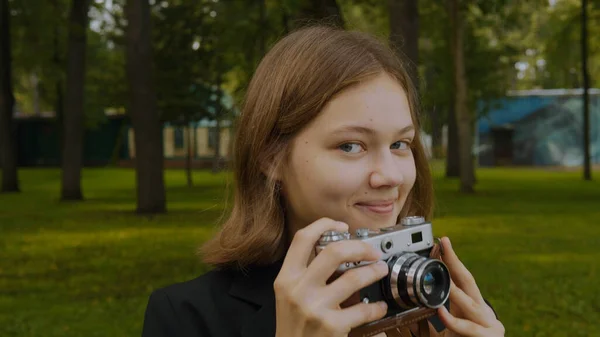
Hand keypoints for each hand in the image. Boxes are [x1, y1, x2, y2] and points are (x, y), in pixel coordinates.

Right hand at [273, 218, 389, 336]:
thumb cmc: (293, 324)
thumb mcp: (288, 294)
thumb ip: (304, 273)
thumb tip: (335, 249)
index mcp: (286, 278)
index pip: (302, 239)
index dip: (323, 225)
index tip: (341, 225)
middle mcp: (298, 290)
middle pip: (333, 251)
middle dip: (359, 246)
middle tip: (372, 251)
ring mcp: (315, 308)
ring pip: (353, 277)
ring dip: (374, 271)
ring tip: (381, 270)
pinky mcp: (331, 326)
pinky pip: (362, 309)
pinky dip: (376, 307)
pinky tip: (378, 306)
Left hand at [428, 237, 504, 336]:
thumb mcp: (444, 331)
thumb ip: (428, 322)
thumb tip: (406, 310)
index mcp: (472, 306)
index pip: (462, 277)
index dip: (452, 259)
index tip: (442, 241)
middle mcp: (483, 312)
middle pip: (469, 282)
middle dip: (456, 263)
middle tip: (444, 245)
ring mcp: (489, 325)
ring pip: (470, 304)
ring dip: (453, 292)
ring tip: (443, 276)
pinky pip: (469, 329)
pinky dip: (453, 321)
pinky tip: (442, 314)